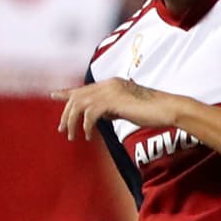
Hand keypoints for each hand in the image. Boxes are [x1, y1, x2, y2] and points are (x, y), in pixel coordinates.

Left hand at [52, 78, 185, 140]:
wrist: (166, 109)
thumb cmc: (151, 112)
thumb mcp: (126, 109)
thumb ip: (111, 110)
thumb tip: (98, 116)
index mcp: (111, 84)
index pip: (84, 88)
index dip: (67, 92)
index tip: (54, 95)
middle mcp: (108, 84)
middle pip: (78, 97)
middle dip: (67, 114)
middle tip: (63, 129)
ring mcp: (111, 91)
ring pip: (80, 105)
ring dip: (73, 122)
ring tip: (72, 136)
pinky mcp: (113, 101)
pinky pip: (90, 113)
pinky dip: (85, 125)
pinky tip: (87, 135)